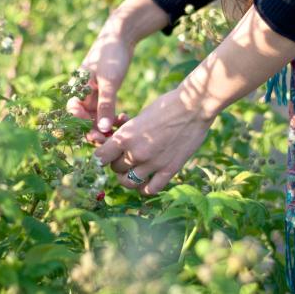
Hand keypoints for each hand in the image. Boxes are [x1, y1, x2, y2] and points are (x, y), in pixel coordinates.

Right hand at [66, 24, 132, 144]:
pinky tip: (125, 119)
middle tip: (111, 139)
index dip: (82, 127)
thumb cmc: (111, 54)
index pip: (73, 115)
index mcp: (76, 89)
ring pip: (96, 120)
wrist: (122, 35)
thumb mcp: (109, 81)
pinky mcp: (105, 95)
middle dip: (96, 131)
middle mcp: (82, 95)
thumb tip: (102, 129)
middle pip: (84, 121)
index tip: (97, 135)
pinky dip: (114, 118)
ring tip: (121, 130)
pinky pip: (106, 113)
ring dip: (107, 127)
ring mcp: (94, 96)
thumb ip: (106, 105)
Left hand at [94, 88, 213, 194]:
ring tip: (133, 171)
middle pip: (115, 169)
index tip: (106, 155)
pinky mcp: (169, 170)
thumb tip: (118, 144)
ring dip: (128, 178)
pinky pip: (151, 189)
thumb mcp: (140, 117)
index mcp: (125, 136)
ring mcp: (153, 163)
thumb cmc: (166, 106)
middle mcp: (136, 153)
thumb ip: (128, 133)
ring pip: (129, 182)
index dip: (101, 157)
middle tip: (124, 157)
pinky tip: (147, 181)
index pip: (100, 157)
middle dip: (117, 164)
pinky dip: (145, 188)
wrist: (194, 107)